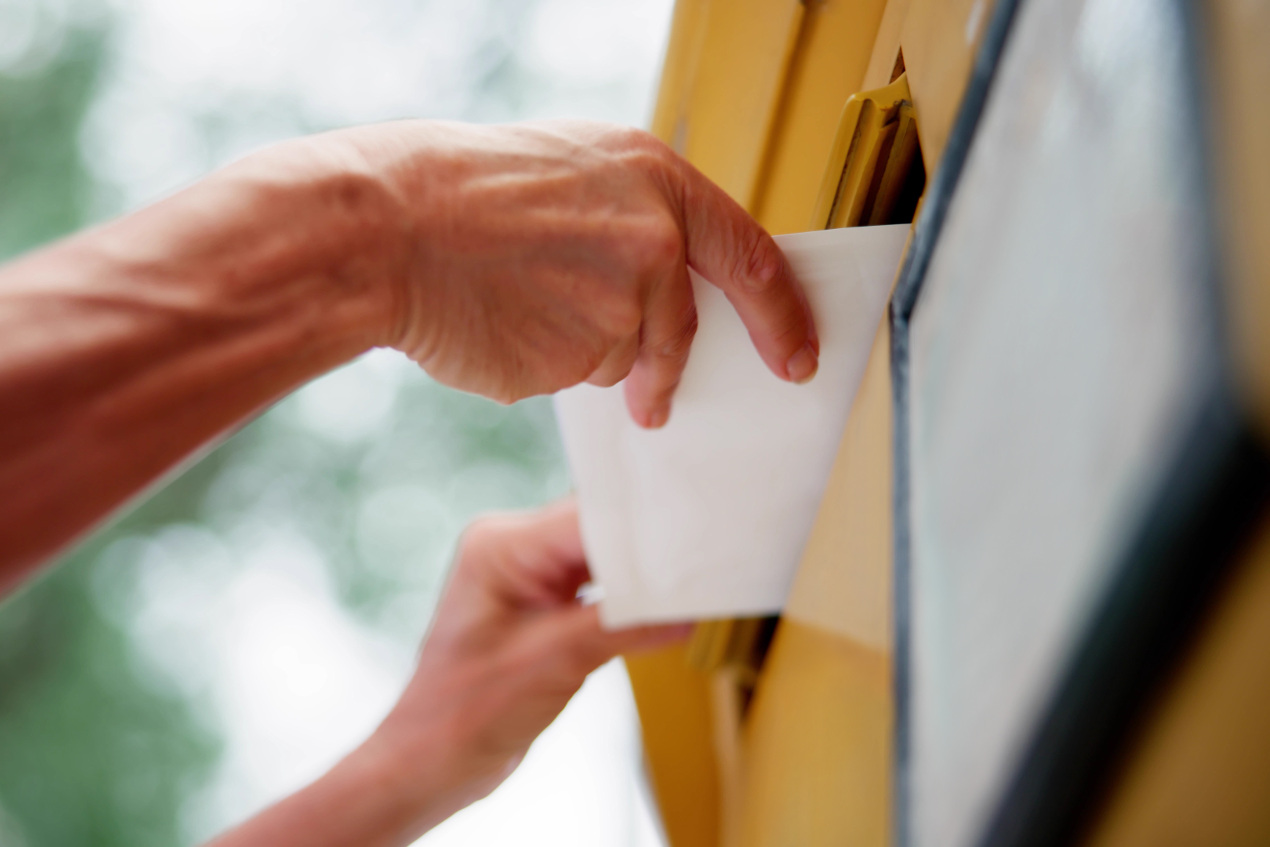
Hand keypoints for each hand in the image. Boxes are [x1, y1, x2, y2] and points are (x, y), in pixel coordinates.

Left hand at [206, 500, 684, 846]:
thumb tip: (686, 611)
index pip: (587, 517)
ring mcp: (530, 570)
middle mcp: (513, 545)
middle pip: (601, 527)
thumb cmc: (460, 715)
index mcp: (499, 545)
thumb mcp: (552, 665)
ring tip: (688, 585)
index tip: (693, 540)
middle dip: (650, 548)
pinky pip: (603, 579)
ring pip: (607, 552)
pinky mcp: (547, 597)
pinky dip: (632, 594)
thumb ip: (622, 628)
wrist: (433, 760)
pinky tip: (662, 605)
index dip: (643, 529)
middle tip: (701, 562)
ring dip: (643, 572)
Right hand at [323, 120, 818, 426]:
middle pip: (682, 332)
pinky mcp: (576, 363)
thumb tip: (673, 282)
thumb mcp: (579, 173)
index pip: (754, 261)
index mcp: (662, 186)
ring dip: (587, 355)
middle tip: (654, 401)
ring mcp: (618, 309)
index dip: (783, 317)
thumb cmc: (471, 191)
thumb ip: (640, 221)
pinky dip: (551, 366)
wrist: (394, 228)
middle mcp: (655, 248)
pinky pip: (578, 378)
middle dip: (666, 375)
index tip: (799, 357)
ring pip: (624, 359)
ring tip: (523, 309)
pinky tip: (509, 327)